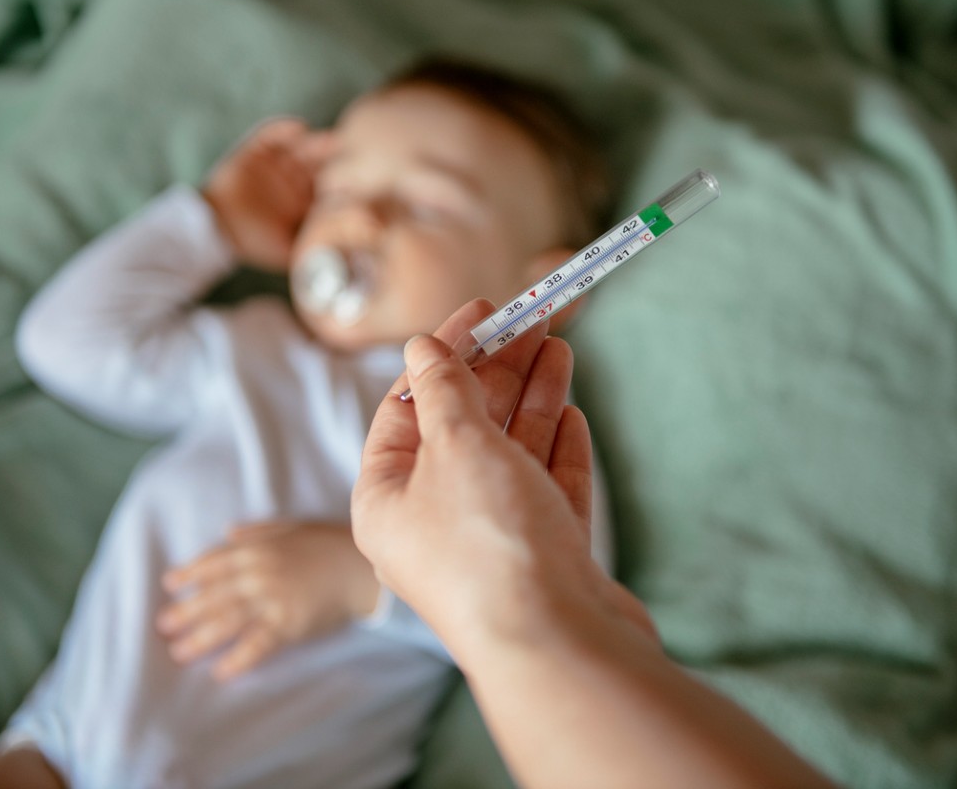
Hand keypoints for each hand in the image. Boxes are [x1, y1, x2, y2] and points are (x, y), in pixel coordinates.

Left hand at [157, 521, 378, 679]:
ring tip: (180, 653)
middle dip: (186, 611)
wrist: (362, 567)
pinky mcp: (289, 624)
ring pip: (228, 621)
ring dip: (201, 638)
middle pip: (213, 595)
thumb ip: (258, 531)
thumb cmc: (329, 544)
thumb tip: (227, 533)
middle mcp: (259, 573)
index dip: (190, 573)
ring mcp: (273, 599)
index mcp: (257, 548)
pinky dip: (238, 659)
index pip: (214, 562)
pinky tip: (221, 672)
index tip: (169, 584)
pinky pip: (257, 644)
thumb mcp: (292, 527)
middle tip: (164, 626)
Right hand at [201, 118, 335, 270]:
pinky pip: (270, 135)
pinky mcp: (255, 150)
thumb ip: (310, 251)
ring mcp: (276, 163)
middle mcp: (294, 178)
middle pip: (320, 161)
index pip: (331, 185)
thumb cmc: (253, 243)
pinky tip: (298, 128)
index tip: (359, 181)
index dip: (345, 181)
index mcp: (306, 200)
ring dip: (315, 142)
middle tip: (350, 155)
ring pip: (301, 147)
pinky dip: (283, 129)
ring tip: (328, 141)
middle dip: (334, 157)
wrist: (214, 230)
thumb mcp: (288, 252)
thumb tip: (343, 261)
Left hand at [352, 300, 654, 666]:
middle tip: (534, 315)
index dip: (444, 352)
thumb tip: (420, 347)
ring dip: (533, 398)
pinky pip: (544, 492)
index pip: (406, 408)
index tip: (483, 309)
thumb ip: (442, 390)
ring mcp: (492, 544)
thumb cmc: (490, 544)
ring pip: (510, 455)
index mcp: (386, 500)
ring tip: (559, 344)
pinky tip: (571, 414)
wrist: (557, 646)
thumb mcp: (455, 445)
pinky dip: (556, 450)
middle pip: (462, 427)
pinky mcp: (542, 560)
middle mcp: (433, 523)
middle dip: (499, 368)